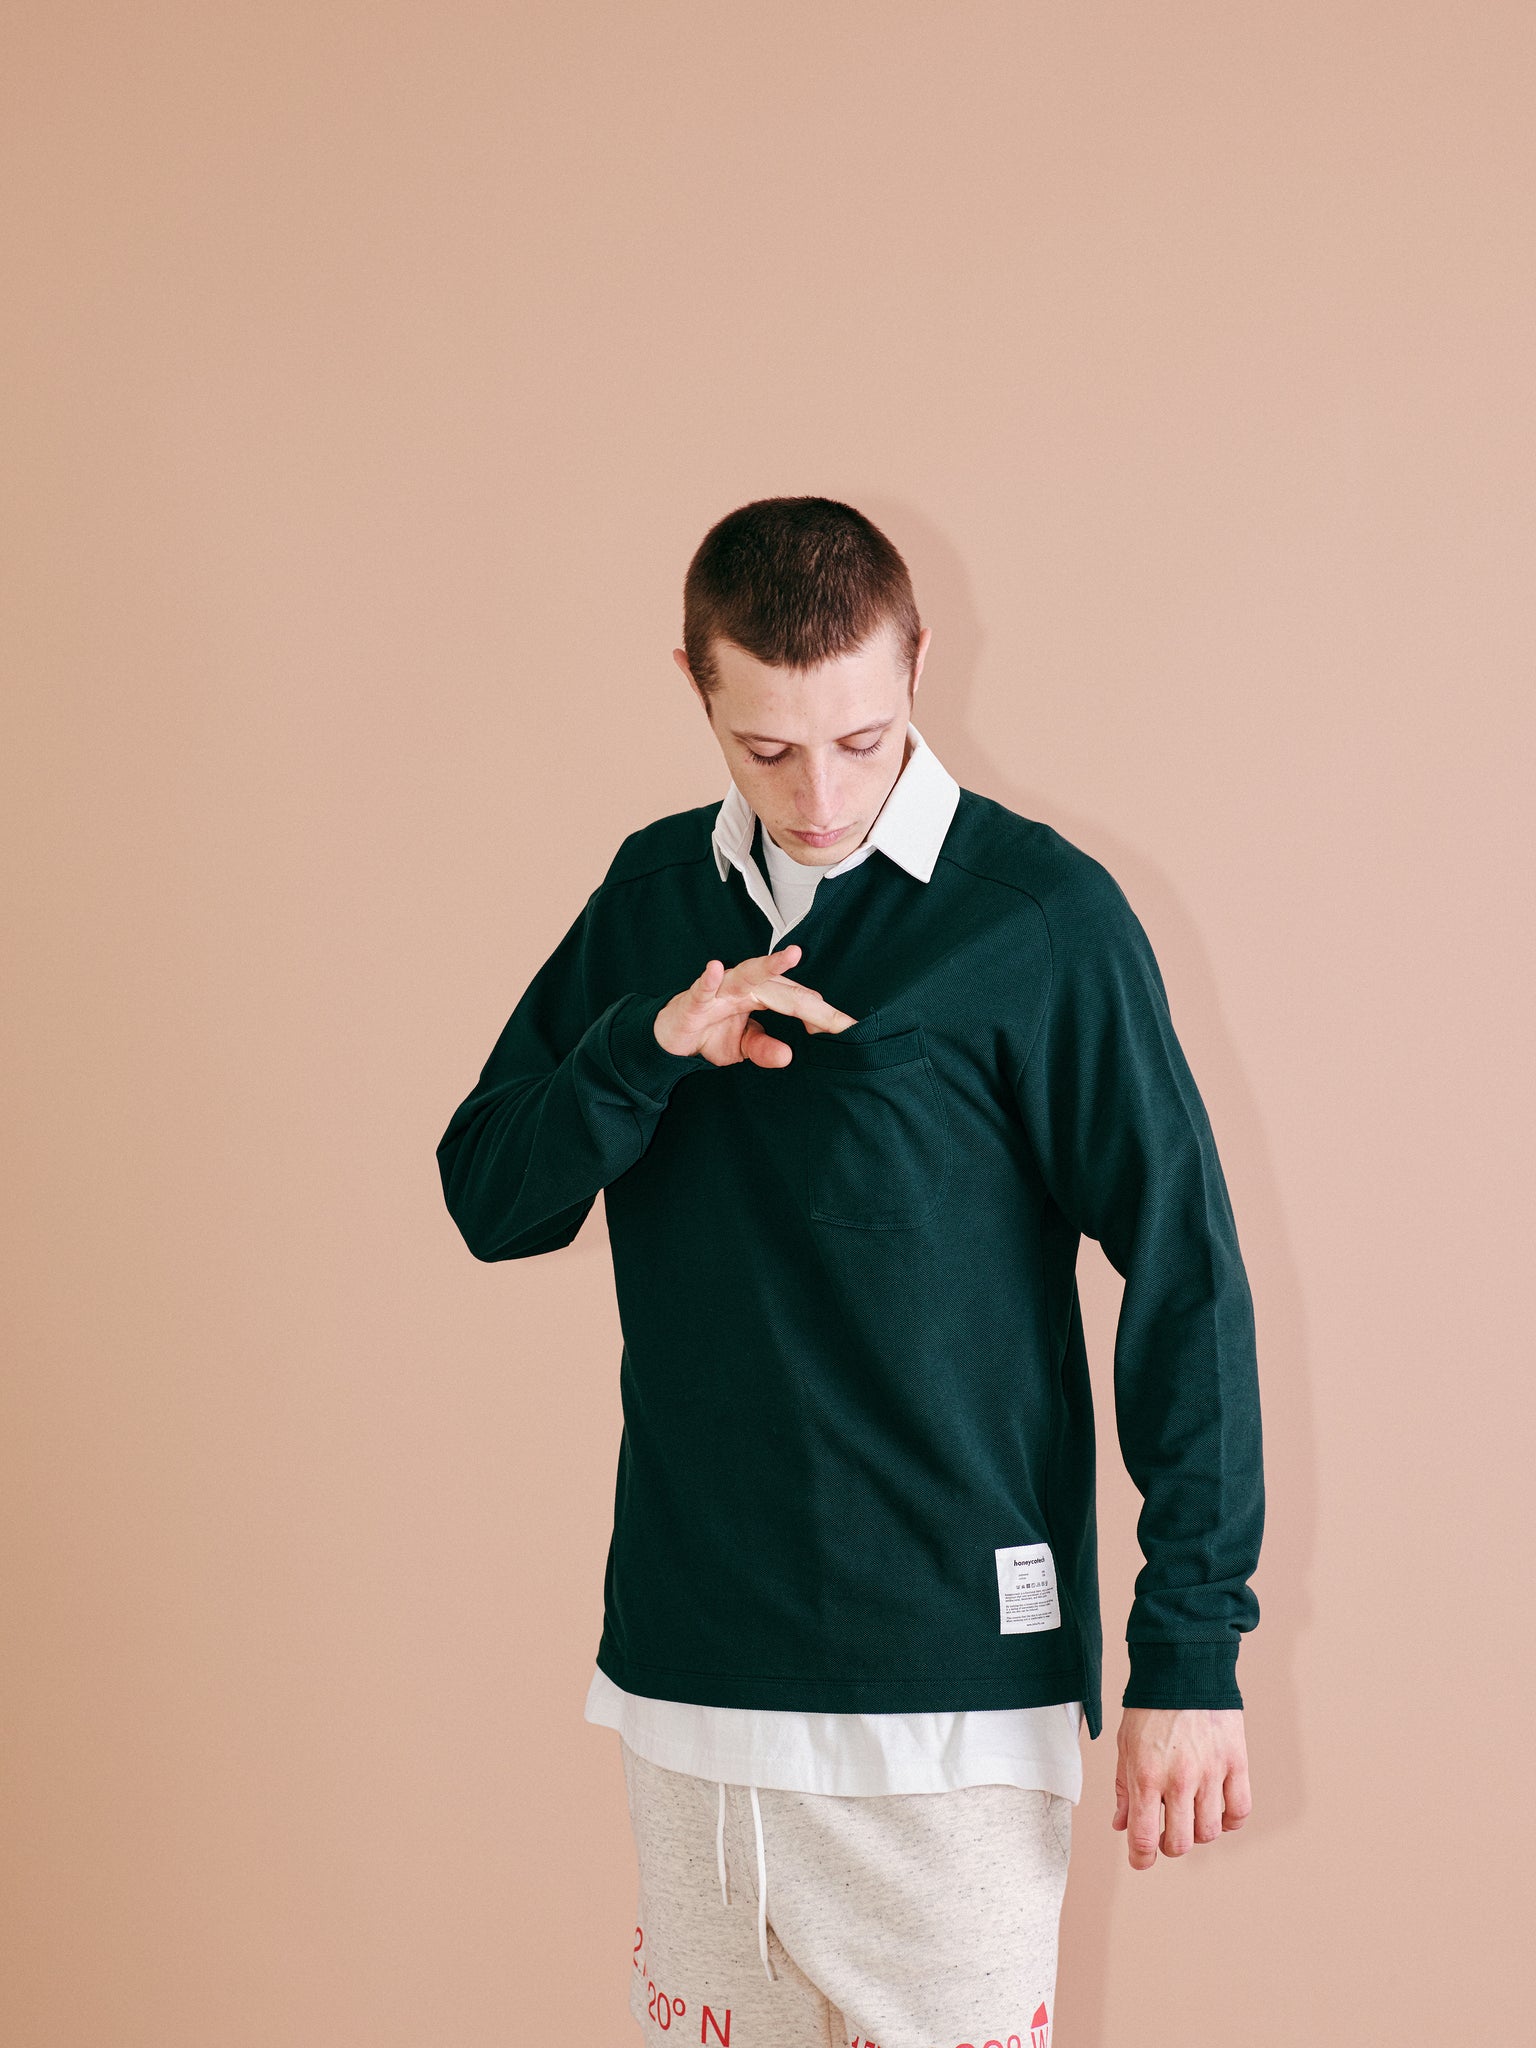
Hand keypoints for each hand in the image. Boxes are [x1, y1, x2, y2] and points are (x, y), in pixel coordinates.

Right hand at [654, 944, 857, 1067]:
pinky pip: (702, 987)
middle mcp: (746, 987)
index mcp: (762, 997)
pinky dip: (708, 977)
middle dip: (811, 1005)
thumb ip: (764, 1049)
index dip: (823, 1018)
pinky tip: (715, 967)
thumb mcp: (742, 1048)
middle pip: (784, 991)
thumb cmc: (710, 1033)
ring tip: (791, 955)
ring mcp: (721, 990)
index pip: (799, 1004)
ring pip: (748, 974)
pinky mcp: (695, 999)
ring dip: (768, 964)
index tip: (850, 1030)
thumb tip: (787, 1055)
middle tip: (838, 1019)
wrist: (672, 1036)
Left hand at [1113, 1708, 1250, 1869]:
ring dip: (1198, 1832)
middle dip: (1170, 1845)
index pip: (1144, 1838)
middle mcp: (1178, 1779)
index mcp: (1145, 1776)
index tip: (1142, 1860)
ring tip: (1192, 1815)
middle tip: (1167, 1833)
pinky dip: (1230, 1820)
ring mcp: (1210, 1772)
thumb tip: (1121, 1825)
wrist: (1183, 1667)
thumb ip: (1124, 1788)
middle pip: (1181, 1843)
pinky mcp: (1235, 1762)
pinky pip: (1239, 1811)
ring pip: (1210, 1832)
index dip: (1141, 1858)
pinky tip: (1219, 1810)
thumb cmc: (1150, 1706)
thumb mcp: (1125, 1745)